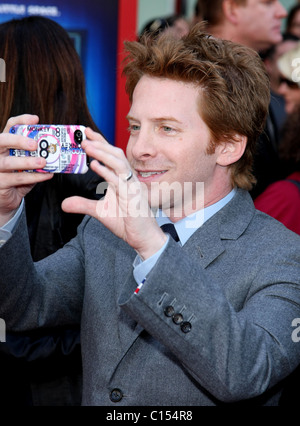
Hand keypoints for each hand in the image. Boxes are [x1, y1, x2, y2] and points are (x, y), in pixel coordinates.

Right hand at [0, 115, 52, 225]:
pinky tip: (47, 175)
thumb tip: (58, 147)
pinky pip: (18, 179)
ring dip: (28, 162)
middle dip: (19, 140)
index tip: (36, 119)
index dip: (21, 121)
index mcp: (4, 144)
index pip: (9, 126)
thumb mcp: (26, 162)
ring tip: (44, 162)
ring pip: (9, 162)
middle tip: (35, 144)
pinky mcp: (0, 183)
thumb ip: (36, 154)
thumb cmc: (18, 176)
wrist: (8, 198)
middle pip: (2, 140)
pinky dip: (34, 176)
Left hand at [62, 128, 166, 258]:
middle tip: (83, 135)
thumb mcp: (99, 212)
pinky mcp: (133, 197)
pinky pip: (120, 181)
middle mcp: (127, 179)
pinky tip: (95, 165)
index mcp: (121, 179)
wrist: (142, 237)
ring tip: (86, 145)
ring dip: (102, 153)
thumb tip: (64, 204)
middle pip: (115, 154)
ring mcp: (131, 186)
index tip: (85, 133)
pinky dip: (107, 171)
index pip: (111, 156)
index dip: (100, 143)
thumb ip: (83, 205)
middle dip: (100, 143)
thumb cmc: (126, 222)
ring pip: (118, 163)